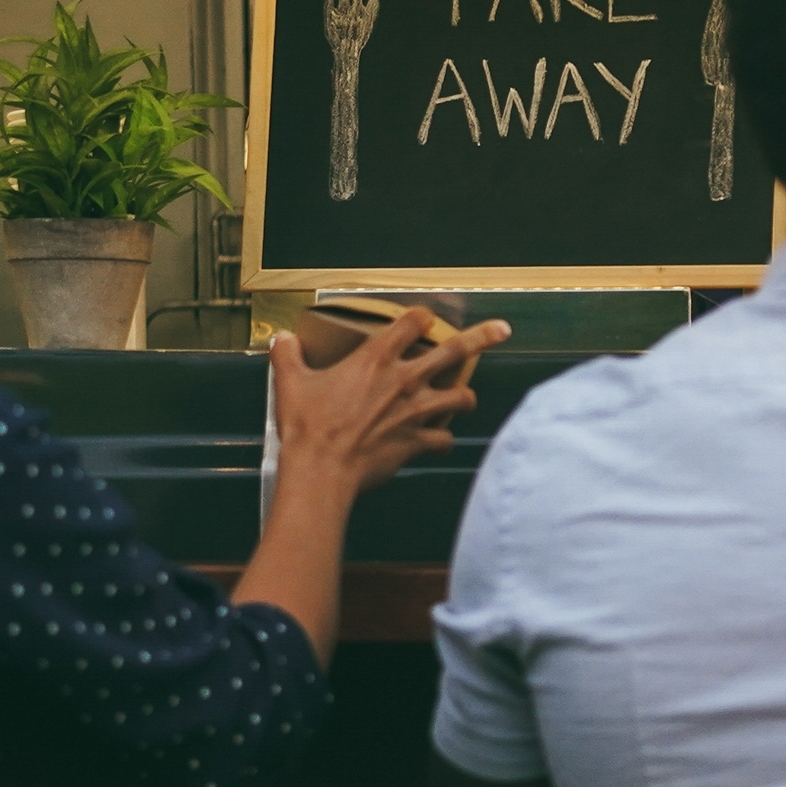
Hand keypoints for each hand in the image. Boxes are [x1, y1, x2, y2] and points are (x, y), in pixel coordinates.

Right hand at [268, 310, 510, 501]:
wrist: (321, 470)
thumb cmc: (307, 426)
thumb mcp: (290, 383)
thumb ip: (288, 356)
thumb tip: (282, 339)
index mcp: (376, 359)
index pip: (411, 322)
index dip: (421, 316)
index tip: (425, 317)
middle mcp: (405, 380)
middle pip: (455, 350)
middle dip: (482, 337)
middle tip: (503, 329)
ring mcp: (416, 412)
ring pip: (460, 397)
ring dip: (465, 397)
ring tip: (467, 398)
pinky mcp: (418, 442)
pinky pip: (443, 440)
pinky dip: (443, 441)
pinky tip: (439, 442)